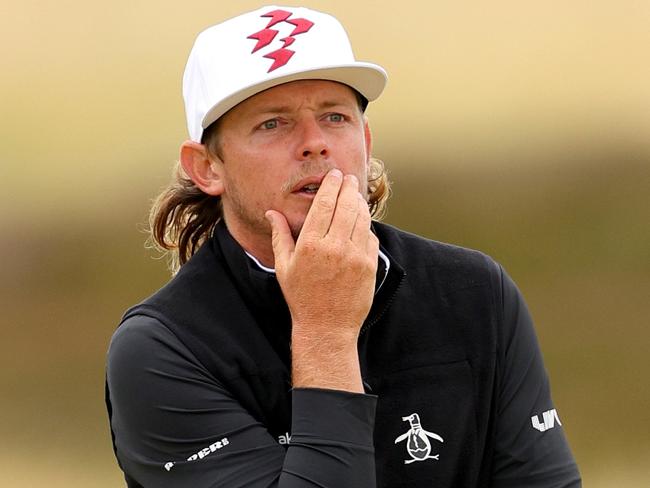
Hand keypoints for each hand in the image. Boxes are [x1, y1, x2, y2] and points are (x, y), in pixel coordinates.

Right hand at [265, 169, 378, 391]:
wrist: (327, 327)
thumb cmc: (302, 297)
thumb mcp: (284, 267)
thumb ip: (280, 236)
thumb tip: (272, 212)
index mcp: (311, 245)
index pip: (325, 204)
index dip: (331, 185)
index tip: (334, 175)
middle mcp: (335, 247)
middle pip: (346, 205)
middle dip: (349, 187)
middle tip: (349, 178)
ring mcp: (355, 256)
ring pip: (362, 218)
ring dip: (360, 203)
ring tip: (356, 195)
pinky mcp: (370, 266)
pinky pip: (371, 237)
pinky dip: (367, 226)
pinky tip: (362, 221)